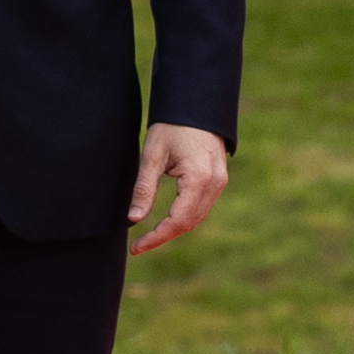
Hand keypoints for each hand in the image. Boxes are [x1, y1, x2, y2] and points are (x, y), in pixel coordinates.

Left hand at [128, 121, 231, 252]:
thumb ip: (144, 188)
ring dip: (174, 229)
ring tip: (148, 236)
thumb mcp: (151, 156)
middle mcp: (215, 184)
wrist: (196, 107)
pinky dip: (184, 218)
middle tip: (138, 245)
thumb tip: (134, 219)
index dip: (156, 237)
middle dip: (163, 236)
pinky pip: (201, 207)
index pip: (177, 220)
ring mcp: (219, 182)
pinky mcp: (218, 180)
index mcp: (199, 178)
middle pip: (189, 223)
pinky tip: (165, 221)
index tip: (136, 247)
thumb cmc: (171, 127)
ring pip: (197, 217)